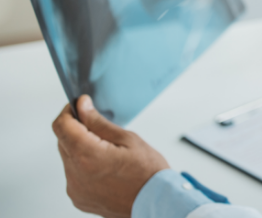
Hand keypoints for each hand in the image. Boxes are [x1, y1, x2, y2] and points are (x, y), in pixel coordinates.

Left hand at [52, 95, 169, 217]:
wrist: (154, 201)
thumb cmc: (147, 172)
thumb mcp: (127, 138)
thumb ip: (98, 122)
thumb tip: (82, 107)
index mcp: (88, 156)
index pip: (62, 126)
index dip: (68, 111)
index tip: (79, 106)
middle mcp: (76, 174)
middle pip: (63, 141)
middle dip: (77, 129)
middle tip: (99, 127)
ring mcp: (75, 188)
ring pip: (68, 157)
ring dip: (81, 148)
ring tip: (107, 151)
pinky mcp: (78, 198)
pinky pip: (73, 174)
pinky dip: (83, 166)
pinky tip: (104, 166)